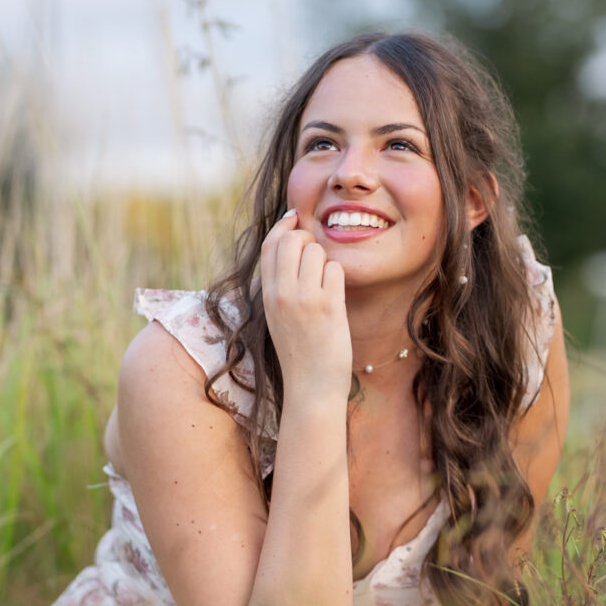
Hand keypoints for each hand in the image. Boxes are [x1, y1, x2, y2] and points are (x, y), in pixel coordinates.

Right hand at [260, 211, 351, 399]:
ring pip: (317, 251)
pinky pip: (336, 270)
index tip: (295, 218)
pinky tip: (336, 299)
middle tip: (317, 263)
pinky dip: (339, 279)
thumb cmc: (299, 352)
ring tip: (326, 287)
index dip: (283, 226)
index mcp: (266, 294)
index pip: (269, 244)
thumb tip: (291, 247)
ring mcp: (304, 300)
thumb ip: (280, 285)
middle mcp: (281, 294)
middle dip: (308, 242)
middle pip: (293, 240)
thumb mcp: (278, 316)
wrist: (310, 387)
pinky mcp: (328, 307)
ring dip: (326, 262)